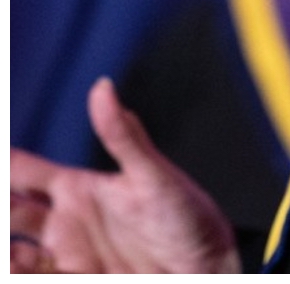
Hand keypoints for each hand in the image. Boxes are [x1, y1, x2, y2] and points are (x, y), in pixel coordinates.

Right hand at [9, 78, 239, 272]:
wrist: (207, 267)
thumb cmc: (189, 217)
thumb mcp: (153, 176)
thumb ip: (123, 136)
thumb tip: (102, 86)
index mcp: (76, 187)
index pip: (19, 171)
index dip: (2, 163)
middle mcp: (63, 220)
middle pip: (8, 209)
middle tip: (2, 205)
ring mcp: (64, 254)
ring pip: (12, 251)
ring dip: (6, 252)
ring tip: (12, 252)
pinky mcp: (73, 279)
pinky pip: (32, 278)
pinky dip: (18, 271)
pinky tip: (20, 263)